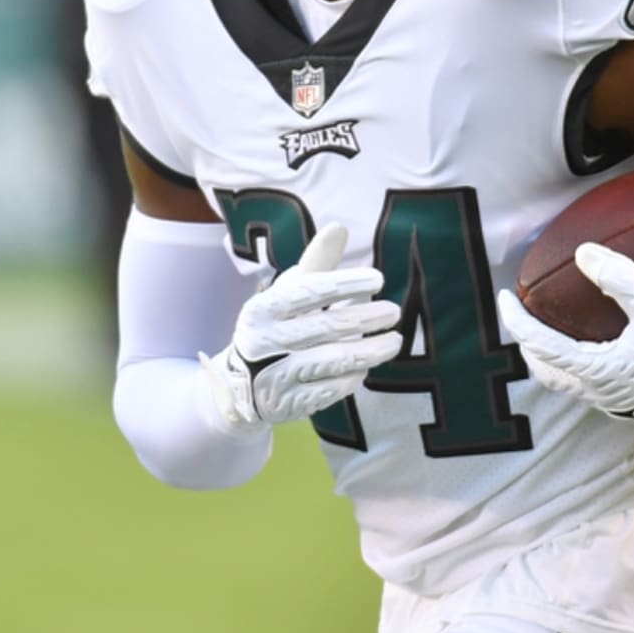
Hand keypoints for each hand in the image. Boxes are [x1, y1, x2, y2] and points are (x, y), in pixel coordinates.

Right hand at [199, 223, 401, 429]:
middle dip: (364, 319)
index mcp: (262, 309)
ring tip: (394, 341)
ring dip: (368, 352)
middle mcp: (263, 343)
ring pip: (329, 363)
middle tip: (395, 311)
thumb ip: (317, 263)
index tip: (379, 279)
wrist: (239, 386)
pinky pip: (328, 391)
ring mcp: (273, 377)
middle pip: (323, 328)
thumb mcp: (288, 293)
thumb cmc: (276, 325)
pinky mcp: (286, 406)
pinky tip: (366, 367)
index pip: (308, 292)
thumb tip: (339, 227)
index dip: (345, 284)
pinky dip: (350, 378)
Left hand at [498, 243, 633, 430]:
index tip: (503, 296)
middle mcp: (600, 393)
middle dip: (526, 342)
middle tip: (519, 314)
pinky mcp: (632, 405)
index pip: (539, 345)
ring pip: (566, 383)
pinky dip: (574, 365)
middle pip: (545, 370)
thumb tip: (584, 251)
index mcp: (598, 371)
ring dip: (548, 357)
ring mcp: (615, 403)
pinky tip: (591, 347)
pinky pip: (588, 386)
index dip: (515, 320)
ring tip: (546, 332)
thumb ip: (621, 277)